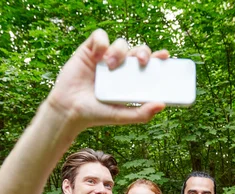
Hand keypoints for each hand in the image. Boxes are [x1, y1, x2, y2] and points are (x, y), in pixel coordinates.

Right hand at [47, 29, 169, 129]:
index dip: (157, 58)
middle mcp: (120, 67)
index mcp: (130, 79)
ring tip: (110, 65)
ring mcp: (104, 58)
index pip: (148, 64)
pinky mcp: (89, 51)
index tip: (165, 57)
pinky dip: (102, 42)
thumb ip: (141, 113)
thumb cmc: (95, 114)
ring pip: (120, 43)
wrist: (69, 111)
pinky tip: (98, 55)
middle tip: (141, 61)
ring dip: (119, 51)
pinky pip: (99, 36)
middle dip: (143, 51)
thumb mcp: (121, 116)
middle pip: (137, 50)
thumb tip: (162, 105)